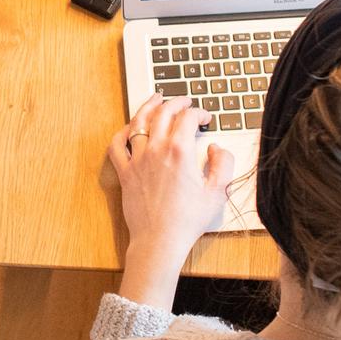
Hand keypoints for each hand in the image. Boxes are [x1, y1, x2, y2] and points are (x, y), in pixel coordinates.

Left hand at [108, 93, 235, 308]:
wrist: (160, 240)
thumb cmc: (188, 220)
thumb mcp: (218, 192)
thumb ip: (223, 163)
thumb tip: (216, 148)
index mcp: (180, 152)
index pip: (188, 118)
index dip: (199, 112)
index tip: (205, 118)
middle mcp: (157, 150)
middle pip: (163, 112)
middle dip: (176, 102)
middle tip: (184, 101)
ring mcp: (138, 160)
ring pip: (139, 122)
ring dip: (148, 106)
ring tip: (156, 98)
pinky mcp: (125, 173)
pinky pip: (117, 145)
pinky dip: (122, 132)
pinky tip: (129, 127)